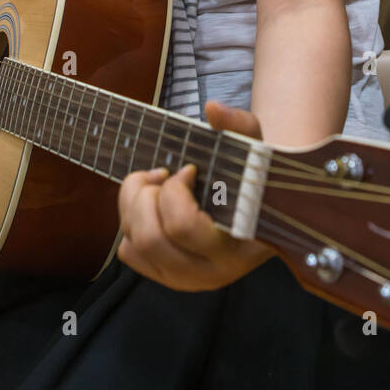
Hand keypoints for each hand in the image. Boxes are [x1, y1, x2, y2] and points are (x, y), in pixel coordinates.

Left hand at [116, 100, 277, 291]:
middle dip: (145, 195)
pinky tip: (153, 206)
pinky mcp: (166, 277)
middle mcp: (210, 273)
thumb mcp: (255, 152)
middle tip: (162, 174)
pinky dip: (131, 223)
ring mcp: (186, 280)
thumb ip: (241, 126)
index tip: (189, 169)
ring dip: (134, 204)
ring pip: (134, 244)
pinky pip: (129, 252)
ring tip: (155, 183)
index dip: (175, 190)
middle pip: (151, 237)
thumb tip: (213, 109)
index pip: (183, 226)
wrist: (260, 216)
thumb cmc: (255, 182)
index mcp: (235, 247)